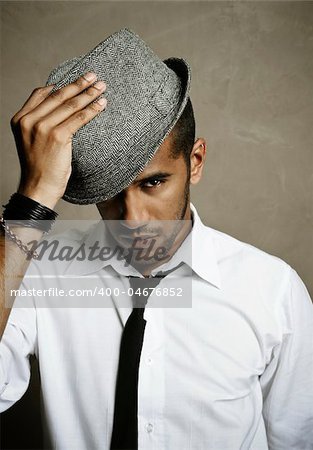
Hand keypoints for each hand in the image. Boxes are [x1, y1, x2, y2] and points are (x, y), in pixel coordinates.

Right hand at [10, 72, 106, 208]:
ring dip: (89, 94)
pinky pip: (79, 118)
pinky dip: (92, 109)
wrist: (38, 188)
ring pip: (70, 105)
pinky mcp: (57, 137)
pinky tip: (102, 104)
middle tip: (94, 76)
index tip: (76, 79)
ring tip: (102, 87)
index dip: (61, 84)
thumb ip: (40, 123)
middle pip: (59, 96)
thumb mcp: (32, 141)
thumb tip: (60, 109)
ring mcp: (42, 128)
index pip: (41, 93)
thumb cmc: (40, 167)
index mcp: (20, 119)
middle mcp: (29, 120)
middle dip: (79, 84)